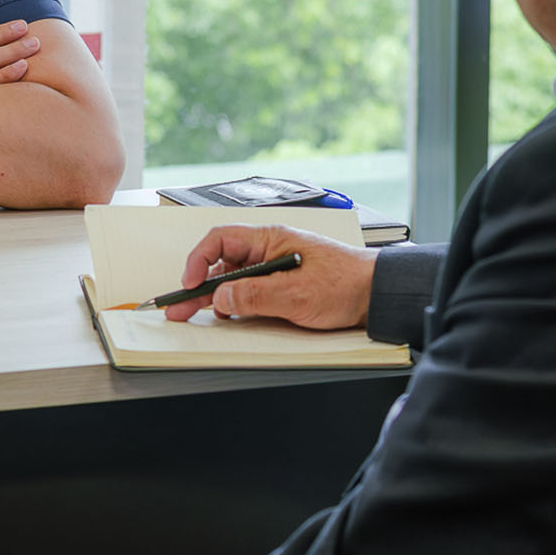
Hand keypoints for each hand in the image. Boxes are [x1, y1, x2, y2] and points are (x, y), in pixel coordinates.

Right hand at [162, 223, 377, 329]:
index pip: (220, 240)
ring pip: (232, 279)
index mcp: (270, 239)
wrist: (377, 294)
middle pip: (221, 263)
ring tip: (196, 314)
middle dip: (198, 286)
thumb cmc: (347, 282)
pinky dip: (234, 303)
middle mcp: (268, 250)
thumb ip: (255, 295)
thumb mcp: (297, 294)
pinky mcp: (280, 285)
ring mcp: (273, 268)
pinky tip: (229, 315)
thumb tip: (222, 297)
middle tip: (179, 308)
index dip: (198, 261)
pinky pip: (248, 291)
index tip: (190, 284)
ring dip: (215, 297)